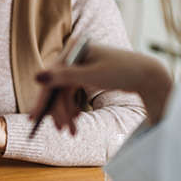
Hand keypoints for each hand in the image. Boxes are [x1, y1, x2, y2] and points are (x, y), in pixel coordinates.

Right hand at [31, 44, 172, 131]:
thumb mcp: (93, 75)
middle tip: (61, 130)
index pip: (50, 76)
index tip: (34, 119)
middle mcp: (72, 55)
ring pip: (63, 92)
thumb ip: (64, 77)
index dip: (42, 99)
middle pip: (56, 86)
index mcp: (73, 49)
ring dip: (65, 112)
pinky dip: (72, 107)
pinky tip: (76, 118)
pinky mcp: (83, 74)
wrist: (146, 75)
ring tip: (72, 131)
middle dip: (58, 110)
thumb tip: (37, 77)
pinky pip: (70, 93)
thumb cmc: (123, 71)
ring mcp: (77, 65)